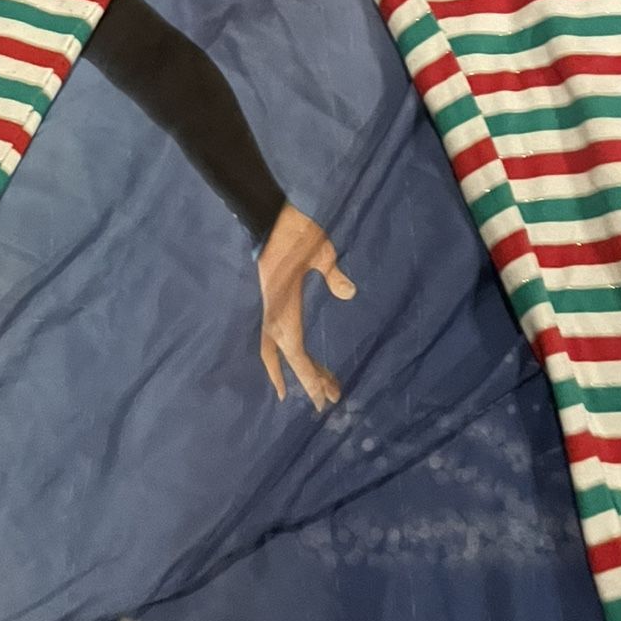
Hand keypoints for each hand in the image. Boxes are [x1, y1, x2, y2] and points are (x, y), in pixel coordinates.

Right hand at [257, 203, 356, 411]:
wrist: (269, 220)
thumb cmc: (296, 234)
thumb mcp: (321, 250)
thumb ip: (333, 273)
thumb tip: (350, 294)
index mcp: (284, 307)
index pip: (296, 353)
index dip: (309, 377)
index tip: (323, 399)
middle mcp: (274, 315)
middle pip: (290, 358)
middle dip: (308, 380)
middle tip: (330, 400)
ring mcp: (271, 310)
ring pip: (280, 351)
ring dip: (298, 369)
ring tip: (321, 388)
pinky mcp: (273, 304)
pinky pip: (274, 339)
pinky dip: (281, 356)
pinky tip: (294, 361)